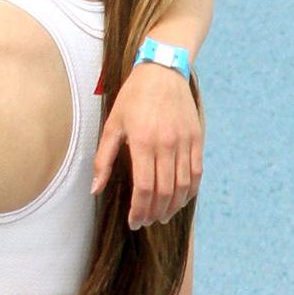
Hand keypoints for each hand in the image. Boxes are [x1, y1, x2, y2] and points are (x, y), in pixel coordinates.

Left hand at [93, 63, 201, 228]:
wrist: (162, 72)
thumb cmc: (132, 99)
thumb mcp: (111, 126)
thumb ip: (103, 160)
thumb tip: (96, 189)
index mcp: (143, 143)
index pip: (143, 188)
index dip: (139, 210)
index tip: (134, 222)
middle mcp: (167, 145)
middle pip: (164, 191)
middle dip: (154, 212)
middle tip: (146, 222)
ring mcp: (185, 142)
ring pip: (183, 185)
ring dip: (173, 206)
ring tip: (162, 216)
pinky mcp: (197, 139)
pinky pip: (197, 172)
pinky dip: (190, 191)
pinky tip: (181, 200)